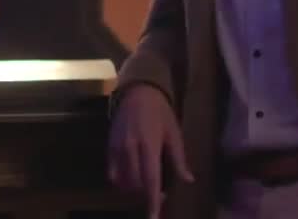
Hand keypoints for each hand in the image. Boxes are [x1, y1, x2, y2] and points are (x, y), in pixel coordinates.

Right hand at [107, 84, 193, 217]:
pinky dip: (121, 180)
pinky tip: (131, 178)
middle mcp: (130, 149)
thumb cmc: (160, 112)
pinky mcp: (109, 146)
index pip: (150, 180)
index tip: (154, 217)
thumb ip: (179, 159)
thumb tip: (188, 180)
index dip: (152, 201)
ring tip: (146, 184)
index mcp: (149, 146)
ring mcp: (117, 148)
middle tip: (161, 193)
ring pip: (122, 181)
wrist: (138, 91)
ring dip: (134, 189)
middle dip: (147, 194)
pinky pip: (112, 172)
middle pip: (135, 184)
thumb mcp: (174, 133)